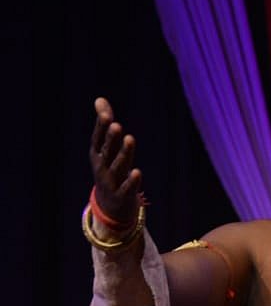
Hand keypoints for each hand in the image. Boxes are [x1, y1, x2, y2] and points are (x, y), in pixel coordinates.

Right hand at [89, 97, 143, 227]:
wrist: (110, 206)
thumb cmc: (110, 170)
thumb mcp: (108, 149)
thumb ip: (105, 126)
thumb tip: (100, 99)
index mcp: (97, 155)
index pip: (98, 140)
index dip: (101, 128)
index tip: (106, 115)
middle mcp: (101, 168)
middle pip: (106, 152)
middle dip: (110, 139)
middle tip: (116, 125)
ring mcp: (110, 183)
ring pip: (117, 167)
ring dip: (123, 154)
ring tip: (130, 139)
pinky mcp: (121, 196)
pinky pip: (126, 188)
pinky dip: (131, 181)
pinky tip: (137, 172)